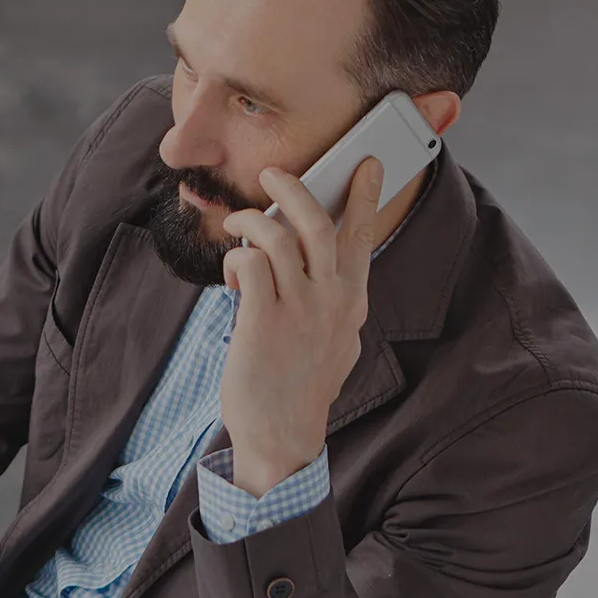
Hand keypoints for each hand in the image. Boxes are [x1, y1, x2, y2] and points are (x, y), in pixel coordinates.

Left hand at [217, 157, 381, 495]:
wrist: (282, 433)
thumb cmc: (303, 387)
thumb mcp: (338, 342)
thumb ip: (335, 306)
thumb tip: (325, 275)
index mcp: (352, 301)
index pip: (361, 237)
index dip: (365, 196)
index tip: (367, 163)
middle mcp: (332, 300)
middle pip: (316, 222)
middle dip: (292, 188)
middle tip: (272, 174)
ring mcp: (299, 309)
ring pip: (276, 236)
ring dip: (250, 222)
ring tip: (236, 226)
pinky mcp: (263, 320)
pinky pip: (248, 264)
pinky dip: (235, 259)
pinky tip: (230, 276)